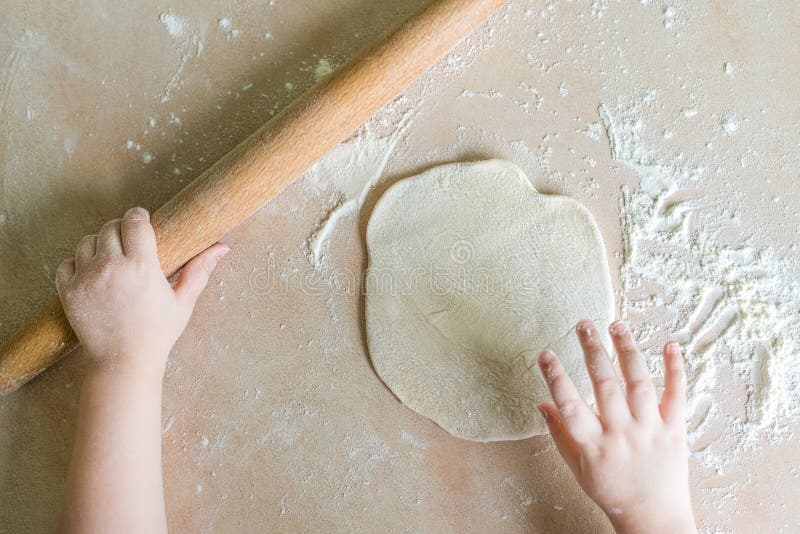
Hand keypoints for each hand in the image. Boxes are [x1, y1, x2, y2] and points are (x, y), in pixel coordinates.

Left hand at [55, 207, 228, 378]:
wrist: (123, 362)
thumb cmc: (157, 333)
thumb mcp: (184, 301)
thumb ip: (200, 270)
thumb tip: (222, 247)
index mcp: (142, 267)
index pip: (134, 221)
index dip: (138, 216)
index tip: (142, 220)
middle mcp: (112, 268)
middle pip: (110, 227)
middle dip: (120, 229)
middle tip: (129, 242)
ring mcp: (87, 279)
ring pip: (87, 241)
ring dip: (99, 244)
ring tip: (112, 258)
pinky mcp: (69, 292)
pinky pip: (68, 262)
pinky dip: (78, 263)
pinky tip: (93, 273)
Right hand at [537, 320, 695, 533]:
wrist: (653, 518)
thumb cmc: (612, 492)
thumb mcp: (578, 468)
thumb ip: (560, 435)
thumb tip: (542, 404)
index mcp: (593, 446)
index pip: (569, 405)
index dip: (556, 378)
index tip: (545, 354)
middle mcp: (621, 435)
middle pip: (604, 386)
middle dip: (592, 351)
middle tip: (583, 325)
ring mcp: (650, 431)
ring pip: (638, 384)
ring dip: (627, 351)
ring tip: (616, 325)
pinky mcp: (674, 431)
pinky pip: (676, 396)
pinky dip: (675, 370)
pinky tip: (670, 345)